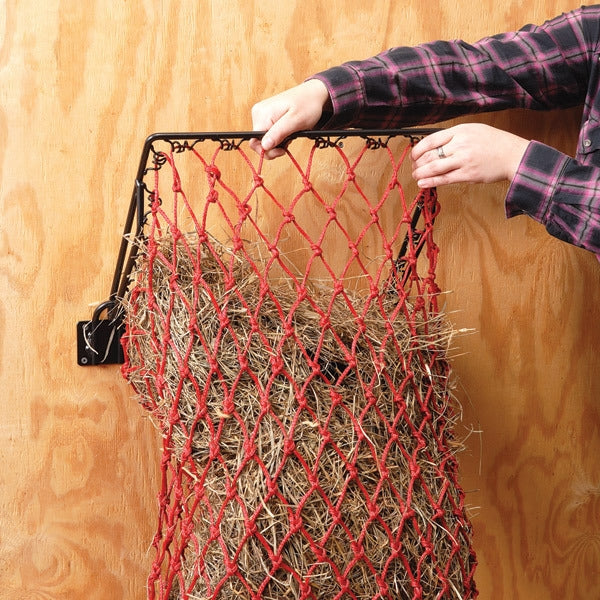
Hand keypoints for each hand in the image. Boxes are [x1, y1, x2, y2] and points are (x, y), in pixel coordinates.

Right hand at [250, 79, 330, 158]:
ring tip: (290, 136)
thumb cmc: (307, 105)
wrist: (313, 94)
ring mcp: (262, 115)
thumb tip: (264, 146)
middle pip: (258, 142)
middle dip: (273, 148)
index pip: (254, 142)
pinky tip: (287, 133)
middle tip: (288, 144)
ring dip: (277, 143)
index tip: (282, 150)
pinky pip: (268, 134)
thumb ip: (279, 133)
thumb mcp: (295, 121)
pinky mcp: (267, 118)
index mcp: (262, 114)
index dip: (267, 151)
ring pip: (264, 140)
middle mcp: (258, 114)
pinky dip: (278, 138)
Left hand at [411, 123, 529, 187]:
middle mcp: (460, 144)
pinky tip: (423, 184)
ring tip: (416, 176)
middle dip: (417, 163)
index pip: (431, 140)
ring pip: (434, 168)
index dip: (417, 150)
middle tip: (414, 168)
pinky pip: (445, 179)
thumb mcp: (473, 130)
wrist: (513, 154)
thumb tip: (433, 147)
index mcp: (460, 131)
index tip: (413, 156)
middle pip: (430, 155)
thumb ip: (453, 137)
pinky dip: (431, 182)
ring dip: (421, 173)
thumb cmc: (493, 143)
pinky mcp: (468, 174)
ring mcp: (464, 160)